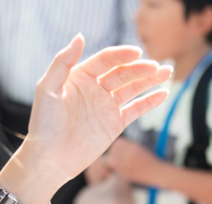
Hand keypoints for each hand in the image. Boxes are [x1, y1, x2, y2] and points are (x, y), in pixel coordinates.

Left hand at [3, 35, 172, 200]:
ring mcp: (106, 106)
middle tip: (156, 66)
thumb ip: (62, 62)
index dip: (122, 55)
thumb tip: (80, 36)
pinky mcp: (115, 124)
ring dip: (150, 80)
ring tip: (167, 72)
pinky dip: (150, 102)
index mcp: (80, 76)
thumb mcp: (48, 89)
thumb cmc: (44, 124)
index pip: (106, 60)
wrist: (50, 158)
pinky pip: (136, 110)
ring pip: (133, 89)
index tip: (137, 53)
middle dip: (141, 68)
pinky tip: (163, 93)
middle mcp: (95, 88)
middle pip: (123, 73)